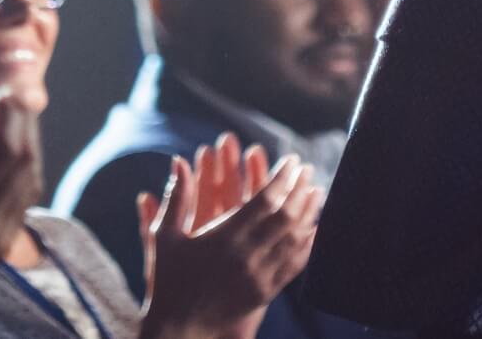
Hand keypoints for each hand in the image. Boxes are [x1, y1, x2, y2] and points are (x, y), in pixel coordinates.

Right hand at [0, 49, 40, 336]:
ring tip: (8, 119)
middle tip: (6, 97)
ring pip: (31, 178)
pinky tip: (5, 153)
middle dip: (23, 120)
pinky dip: (23, 170)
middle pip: (25, 158)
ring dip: (27, 143)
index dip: (11, 112)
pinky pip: (25, 200)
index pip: (7, 147)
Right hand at [138, 151, 321, 338]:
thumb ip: (177, 197)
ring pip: (294, 239)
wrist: (178, 331)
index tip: (292, 160)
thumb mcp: (165, 237)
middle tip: (308, 170)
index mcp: (224, 237)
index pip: (265, 199)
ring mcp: (259, 276)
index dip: (282, 177)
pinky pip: (294, 266)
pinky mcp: (265, 294)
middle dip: (300, 189)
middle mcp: (246, 255)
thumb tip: (178, 160)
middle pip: (286, 215)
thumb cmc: (169, 281)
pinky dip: (308, 245)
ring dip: (309, 212)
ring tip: (316, 192)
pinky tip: (315, 230)